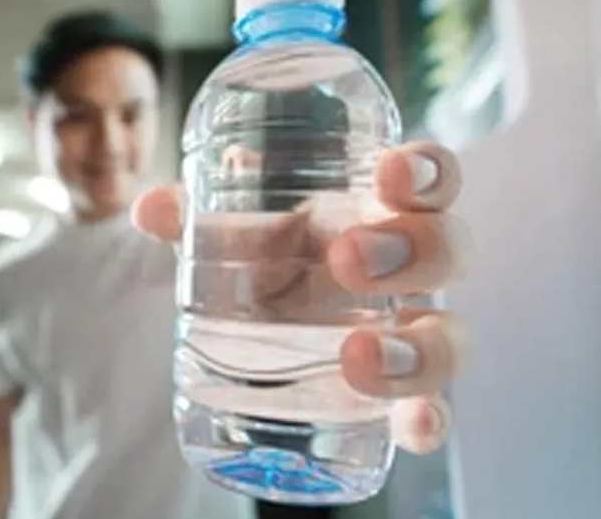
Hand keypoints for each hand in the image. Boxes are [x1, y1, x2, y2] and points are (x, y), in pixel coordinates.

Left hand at [131, 141, 467, 454]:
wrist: (269, 338)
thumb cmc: (270, 264)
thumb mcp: (234, 238)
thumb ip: (197, 220)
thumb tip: (150, 208)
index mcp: (378, 213)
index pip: (426, 180)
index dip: (423, 170)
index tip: (390, 172)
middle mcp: (410, 271)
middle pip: (448, 250)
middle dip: (411, 250)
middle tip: (346, 258)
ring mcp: (412, 334)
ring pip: (450, 337)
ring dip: (416, 346)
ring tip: (357, 355)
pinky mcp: (402, 397)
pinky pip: (433, 411)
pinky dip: (430, 421)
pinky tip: (415, 429)